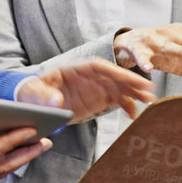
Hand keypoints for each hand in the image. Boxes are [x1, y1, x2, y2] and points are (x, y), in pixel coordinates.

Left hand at [17, 62, 153, 123]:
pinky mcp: (97, 100)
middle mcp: (88, 77)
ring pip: (118, 87)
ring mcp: (95, 88)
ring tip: (149, 101)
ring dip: (134, 93)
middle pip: (113, 76)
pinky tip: (135, 115)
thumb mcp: (34, 93)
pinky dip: (126, 106)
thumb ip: (44, 96)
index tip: (130, 78)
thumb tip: (56, 101)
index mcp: (75, 69)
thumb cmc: (32, 92)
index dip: (116, 72)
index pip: (99, 67)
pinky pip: (115, 101)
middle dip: (131, 82)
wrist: (33, 102)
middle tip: (149, 90)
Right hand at [113, 24, 181, 88]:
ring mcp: (152, 40)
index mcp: (181, 33)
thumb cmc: (158, 52)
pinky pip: (141, 55)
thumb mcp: (179, 62)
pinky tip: (148, 70)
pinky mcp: (136, 48)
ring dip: (178, 49)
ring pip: (167, 45)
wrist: (127, 44)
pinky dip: (144, 62)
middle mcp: (168, 33)